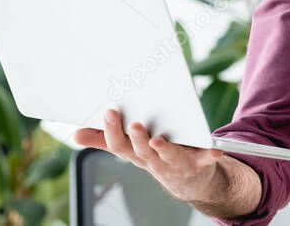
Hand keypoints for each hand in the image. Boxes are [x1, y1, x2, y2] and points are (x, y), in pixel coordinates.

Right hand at [73, 109, 224, 203]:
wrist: (190, 179)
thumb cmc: (157, 156)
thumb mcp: (130, 148)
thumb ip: (104, 139)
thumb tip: (75, 134)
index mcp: (136, 153)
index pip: (119, 144)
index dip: (112, 130)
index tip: (109, 111)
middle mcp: (153, 159)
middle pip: (141, 150)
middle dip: (136, 138)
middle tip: (134, 123)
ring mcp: (176, 162)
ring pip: (167, 155)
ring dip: (162, 148)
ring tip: (157, 138)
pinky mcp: (199, 162)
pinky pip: (204, 158)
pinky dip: (209, 155)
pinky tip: (214, 151)